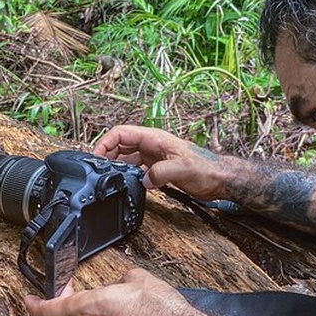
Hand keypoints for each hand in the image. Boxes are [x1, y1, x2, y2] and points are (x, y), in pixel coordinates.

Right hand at [93, 125, 226, 199]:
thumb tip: (143, 180)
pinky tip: (124, 183)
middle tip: (98, 169)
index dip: (105, 142)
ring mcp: (153, 156)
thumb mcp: (183, 169)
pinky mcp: (156, 168)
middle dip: (106, 154)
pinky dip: (126, 174)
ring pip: (125, 156)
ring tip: (107, 176)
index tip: (96, 156)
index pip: (121, 133)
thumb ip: (161, 173)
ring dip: (115, 165)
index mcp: (154, 138)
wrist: (219, 179)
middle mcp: (151, 145)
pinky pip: (134, 168)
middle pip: (120, 144)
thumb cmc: (206, 168)